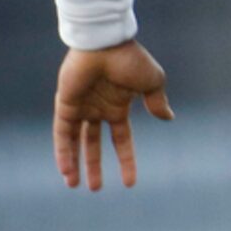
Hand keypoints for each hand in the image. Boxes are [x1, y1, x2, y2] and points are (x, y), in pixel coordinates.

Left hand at [53, 41, 172, 190]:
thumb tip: (168, 118)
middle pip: (93, 143)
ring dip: (74, 163)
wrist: (106, 42)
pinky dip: (64, 151)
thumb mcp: (152, 82)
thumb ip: (157, 101)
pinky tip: (65, 169)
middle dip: (93, 165)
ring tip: (73, 185)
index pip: (121, 139)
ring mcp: (80, 106)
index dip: (126, 160)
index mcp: (118, 105)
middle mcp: (98, 108)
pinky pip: (62, 133)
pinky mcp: (65, 103)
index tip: (130, 183)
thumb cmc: (130, 58)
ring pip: (75, 141)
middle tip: (94, 188)